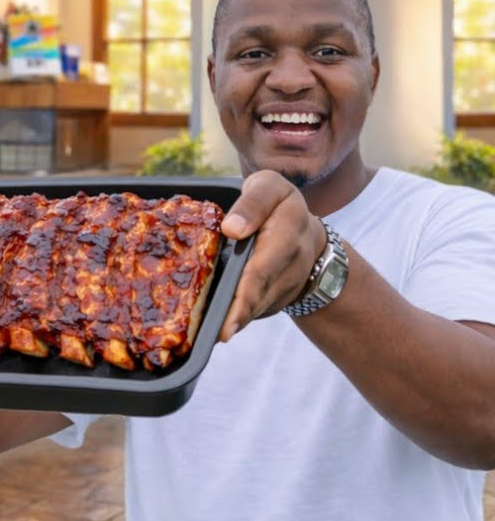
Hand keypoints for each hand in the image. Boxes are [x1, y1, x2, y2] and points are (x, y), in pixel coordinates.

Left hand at [218, 170, 328, 341]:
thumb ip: (253, 202)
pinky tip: (219, 325)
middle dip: (241, 313)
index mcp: (288, 229)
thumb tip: (232, 229)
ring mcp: (288, 285)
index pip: (264, 265)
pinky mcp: (278, 298)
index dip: (247, 292)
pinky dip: (239, 317)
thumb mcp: (268, 187)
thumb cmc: (277, 206)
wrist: (306, 232)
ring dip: (238, 319)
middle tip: (220, 334)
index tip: (231, 314)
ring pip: (260, 306)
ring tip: (214, 332)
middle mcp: (292, 262)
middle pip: (262, 292)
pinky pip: (258, 309)